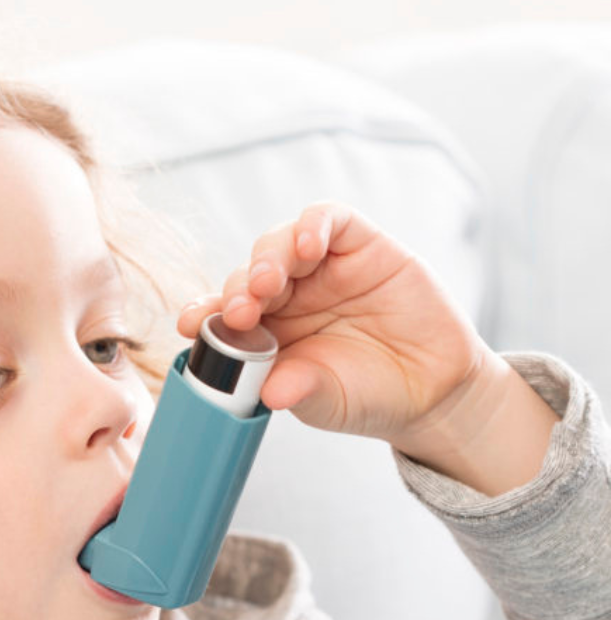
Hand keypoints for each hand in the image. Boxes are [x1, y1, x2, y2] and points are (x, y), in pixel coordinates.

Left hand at [176, 200, 497, 451]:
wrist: (430, 390)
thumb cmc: (367, 395)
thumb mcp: (325, 400)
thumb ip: (297, 390)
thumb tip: (269, 392)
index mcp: (264, 333)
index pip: (222, 313)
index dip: (202, 312)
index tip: (189, 324)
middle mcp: (287, 297)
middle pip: (246, 277)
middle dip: (237, 291)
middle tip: (240, 312)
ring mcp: (321, 268)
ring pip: (279, 244)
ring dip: (267, 258)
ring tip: (268, 282)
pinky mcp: (360, 245)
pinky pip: (328, 219)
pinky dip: (312, 225)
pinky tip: (308, 244)